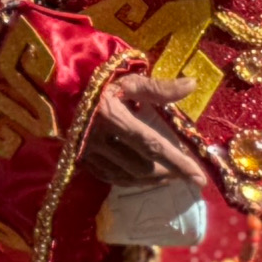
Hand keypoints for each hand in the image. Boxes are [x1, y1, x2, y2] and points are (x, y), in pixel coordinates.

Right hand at [86, 73, 211, 196]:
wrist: (60, 91)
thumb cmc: (100, 84)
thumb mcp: (128, 81)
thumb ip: (159, 87)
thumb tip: (192, 85)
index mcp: (110, 115)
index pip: (151, 144)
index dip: (177, 162)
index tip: (200, 178)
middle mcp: (96, 137)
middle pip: (141, 166)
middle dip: (168, 172)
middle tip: (187, 171)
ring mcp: (86, 152)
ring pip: (128, 176)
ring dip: (154, 179)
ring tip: (171, 174)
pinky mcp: (81, 161)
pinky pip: (113, 179)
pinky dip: (134, 180)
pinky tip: (147, 176)